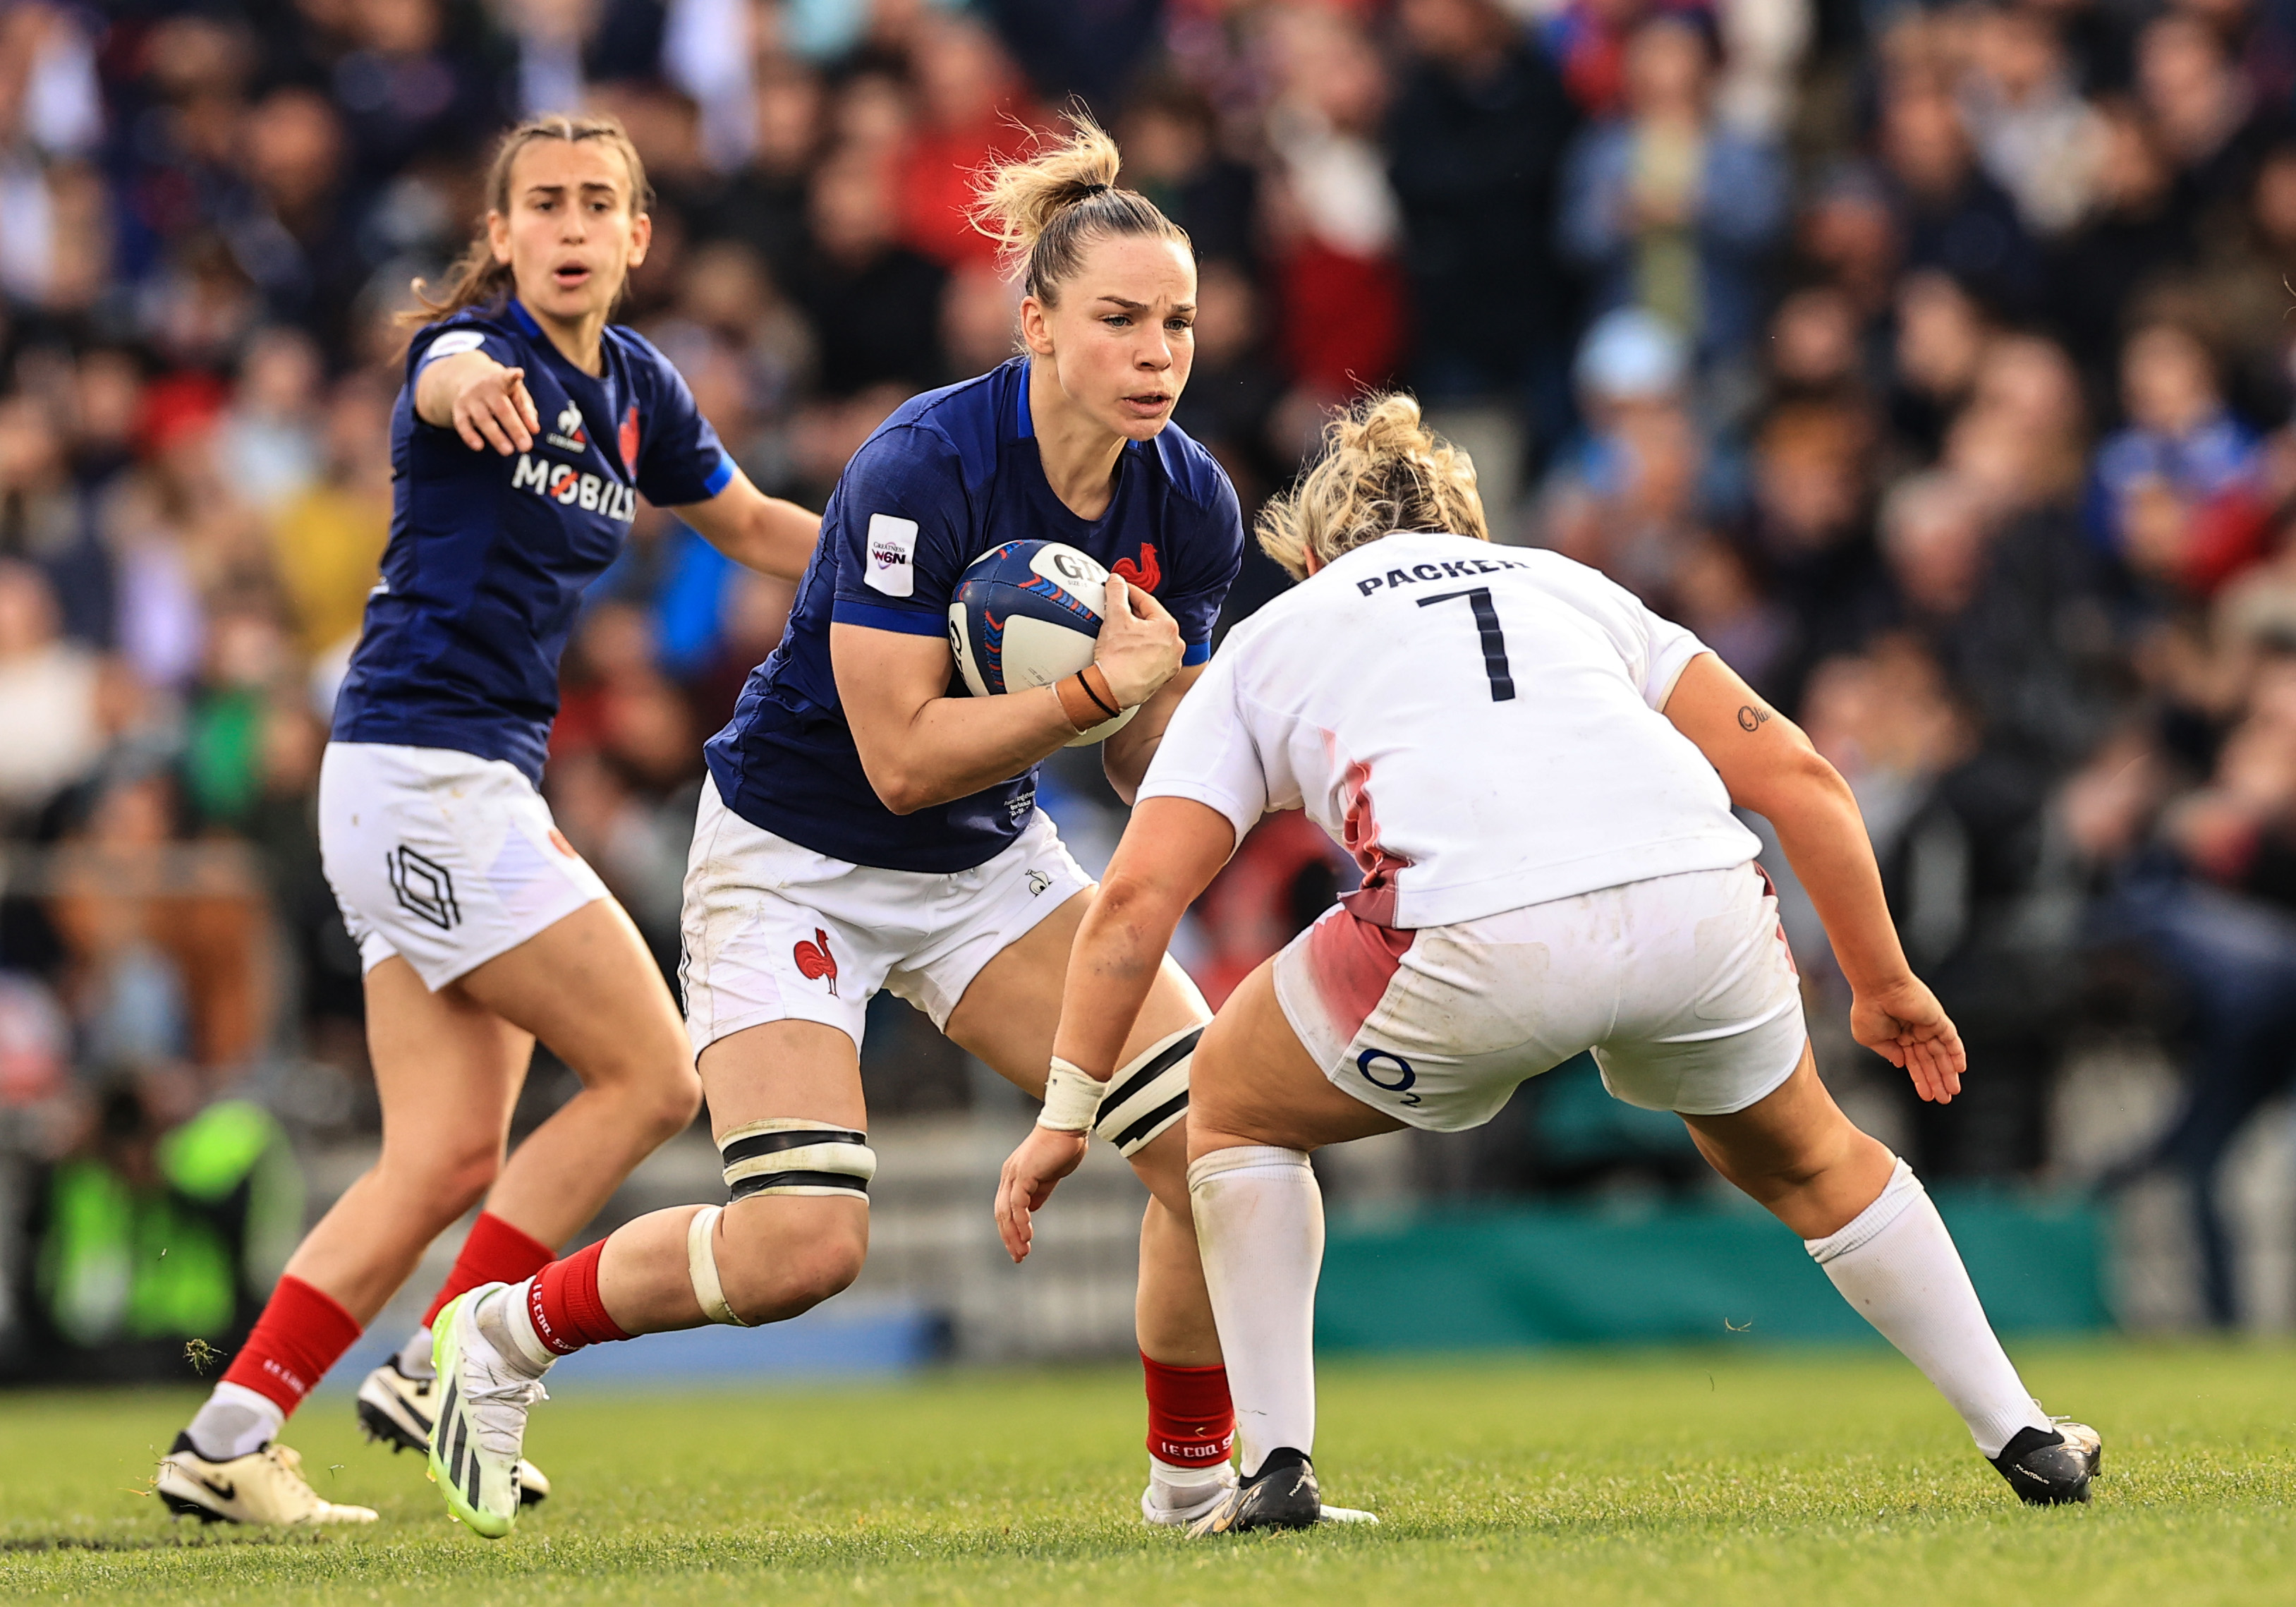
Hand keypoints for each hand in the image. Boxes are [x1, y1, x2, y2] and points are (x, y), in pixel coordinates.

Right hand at [450, 358, 539, 455]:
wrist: (467, 376)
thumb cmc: (500, 390)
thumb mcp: (515, 393)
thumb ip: (526, 410)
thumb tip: (534, 430)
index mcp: (501, 380)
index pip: (507, 378)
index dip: (512, 376)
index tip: (518, 373)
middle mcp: (484, 388)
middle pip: (501, 409)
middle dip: (515, 428)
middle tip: (526, 446)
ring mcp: (470, 399)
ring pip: (483, 419)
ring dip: (496, 436)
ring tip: (508, 451)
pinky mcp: (459, 409)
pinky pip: (462, 424)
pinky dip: (469, 436)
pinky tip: (479, 446)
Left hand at [994, 1125, 1089, 1262]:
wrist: (1069, 1126)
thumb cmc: (1062, 1147)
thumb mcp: (1049, 1176)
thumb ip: (1039, 1193)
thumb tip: (1031, 1211)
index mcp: (1013, 1177)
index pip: (1005, 1209)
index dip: (1010, 1230)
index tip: (1019, 1248)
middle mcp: (1009, 1176)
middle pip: (1001, 1213)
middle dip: (1009, 1237)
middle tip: (1019, 1257)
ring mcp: (1014, 1174)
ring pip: (1006, 1211)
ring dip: (1014, 1234)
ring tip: (1023, 1252)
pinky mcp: (1024, 1174)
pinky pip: (1018, 1203)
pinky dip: (1021, 1221)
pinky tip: (1028, 1235)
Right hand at [1092, 575, 1183, 707]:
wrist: (1112, 690)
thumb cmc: (1117, 658)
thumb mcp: (1114, 617)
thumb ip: (1116, 593)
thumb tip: (1117, 581)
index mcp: (1168, 627)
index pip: (1146, 601)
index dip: (1129, 593)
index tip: (1120, 590)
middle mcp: (1175, 645)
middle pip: (1151, 621)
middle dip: (1133, 615)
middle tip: (1117, 612)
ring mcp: (1170, 663)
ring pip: (1152, 639)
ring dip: (1138, 634)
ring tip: (1120, 634)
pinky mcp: (1162, 677)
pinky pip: (1152, 656)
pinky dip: (1141, 651)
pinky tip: (1127, 652)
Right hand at [1851, 974, 1964, 1104]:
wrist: (1878, 988)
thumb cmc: (1868, 1008)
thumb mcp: (1869, 1039)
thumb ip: (1887, 1052)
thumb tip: (1900, 1063)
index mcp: (1897, 1036)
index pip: (1913, 1062)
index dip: (1920, 1080)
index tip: (1926, 1095)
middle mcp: (1914, 1032)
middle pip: (1930, 1062)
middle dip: (1936, 1081)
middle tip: (1943, 1098)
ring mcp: (1927, 1026)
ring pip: (1941, 1054)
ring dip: (1947, 1073)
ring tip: (1952, 1092)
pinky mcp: (1938, 1020)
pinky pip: (1952, 1040)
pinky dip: (1957, 1054)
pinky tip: (1960, 1069)